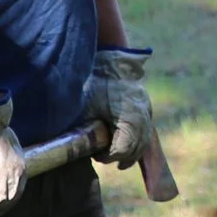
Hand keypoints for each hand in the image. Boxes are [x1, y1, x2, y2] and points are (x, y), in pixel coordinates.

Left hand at [82, 46, 153, 166]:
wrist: (110, 58)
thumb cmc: (96, 82)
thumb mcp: (85, 107)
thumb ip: (81, 130)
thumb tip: (68, 149)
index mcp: (130, 119)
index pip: (123, 150)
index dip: (108, 156)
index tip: (96, 154)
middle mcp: (143, 117)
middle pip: (136, 149)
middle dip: (120, 157)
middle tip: (102, 156)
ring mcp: (147, 111)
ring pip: (144, 141)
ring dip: (131, 151)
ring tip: (116, 157)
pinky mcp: (146, 106)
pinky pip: (145, 130)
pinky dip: (136, 140)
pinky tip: (124, 142)